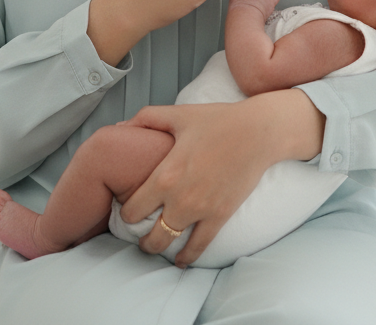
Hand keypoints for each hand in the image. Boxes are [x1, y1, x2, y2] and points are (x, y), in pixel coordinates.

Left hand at [118, 90, 324, 266]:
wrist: (256, 132)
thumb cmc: (216, 120)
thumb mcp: (178, 115)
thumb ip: (146, 119)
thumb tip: (119, 126)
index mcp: (164, 175)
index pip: (132, 210)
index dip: (125, 213)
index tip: (127, 210)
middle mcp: (179, 198)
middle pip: (148, 235)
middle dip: (140, 237)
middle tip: (139, 233)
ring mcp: (200, 211)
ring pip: (169, 244)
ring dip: (158, 248)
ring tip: (155, 246)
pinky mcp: (220, 216)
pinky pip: (198, 248)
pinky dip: (187, 257)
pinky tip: (180, 260)